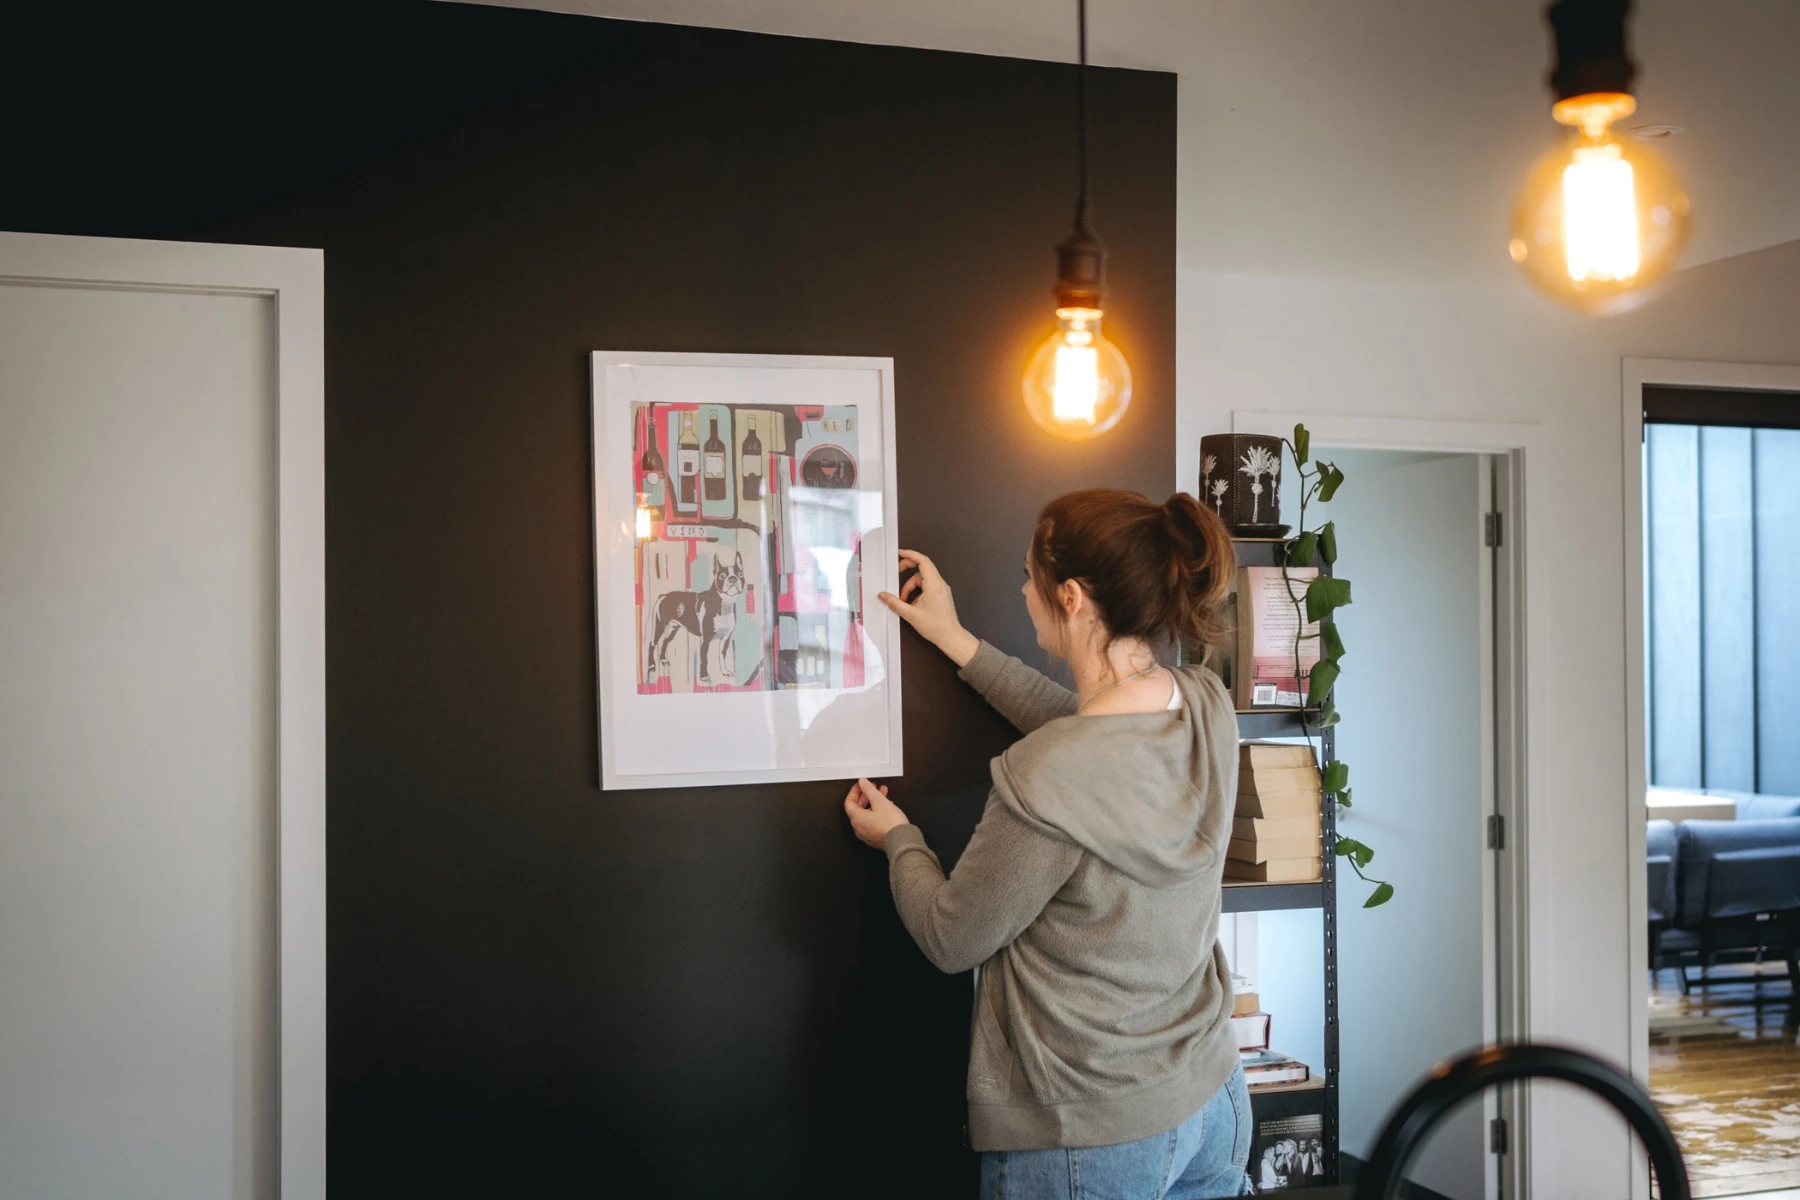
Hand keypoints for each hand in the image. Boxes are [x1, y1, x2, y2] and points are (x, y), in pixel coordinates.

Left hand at [843, 778, 909, 848]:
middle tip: (872, 788)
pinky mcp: (875, 838)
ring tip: (883, 795)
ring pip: (867, 815)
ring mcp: (867, 834)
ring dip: (873, 803)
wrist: (902, 841)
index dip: (854, 791)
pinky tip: (887, 807)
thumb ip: (869, 790)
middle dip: (866, 796)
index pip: (849, 802)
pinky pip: (873, 822)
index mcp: (856, 819)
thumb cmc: (891, 824)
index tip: (860, 785)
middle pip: (858, 809)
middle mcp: (859, 828)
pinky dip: (877, 812)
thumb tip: (862, 783)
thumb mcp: (879, 801)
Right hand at [879, 549, 978, 666]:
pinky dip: (918, 591)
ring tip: (904, 600)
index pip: (923, 561)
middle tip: (897, 572)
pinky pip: (928, 586)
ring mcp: (942, 589)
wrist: (951, 637)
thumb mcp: (911, 615)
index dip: (910, 554)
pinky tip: (912, 604)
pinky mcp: (942, 595)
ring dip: (911, 586)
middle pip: (923, 567)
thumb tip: (883, 595)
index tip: (899, 553)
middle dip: (908, 568)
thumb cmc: (935, 627)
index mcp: (934, 584)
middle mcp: (940, 584)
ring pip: (923, 579)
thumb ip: (895, 603)